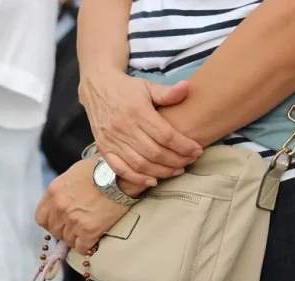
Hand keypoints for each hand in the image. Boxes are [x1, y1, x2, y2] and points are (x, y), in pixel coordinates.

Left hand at [36, 158, 129, 253]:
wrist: (120, 175)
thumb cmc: (100, 169)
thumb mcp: (73, 174)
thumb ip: (63, 190)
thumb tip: (64, 201)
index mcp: (53, 192)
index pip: (41, 218)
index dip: (51, 222)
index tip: (60, 221)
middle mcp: (60, 208)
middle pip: (54, 231)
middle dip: (64, 230)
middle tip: (77, 226)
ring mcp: (73, 221)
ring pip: (68, 240)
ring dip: (77, 237)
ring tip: (87, 230)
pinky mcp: (89, 231)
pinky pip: (81, 247)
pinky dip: (87, 245)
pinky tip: (93, 238)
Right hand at [79, 70, 202, 186]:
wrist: (97, 88)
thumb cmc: (127, 88)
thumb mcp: (147, 85)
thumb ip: (166, 92)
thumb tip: (186, 88)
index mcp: (137, 110)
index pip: (165, 135)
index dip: (183, 146)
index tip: (197, 150)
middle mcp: (123, 127)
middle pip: (155, 153)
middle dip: (176, 161)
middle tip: (189, 161)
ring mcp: (112, 140)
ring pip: (140, 164)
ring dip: (161, 171)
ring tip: (176, 170)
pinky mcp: (104, 148)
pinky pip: (121, 169)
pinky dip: (137, 178)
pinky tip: (152, 180)